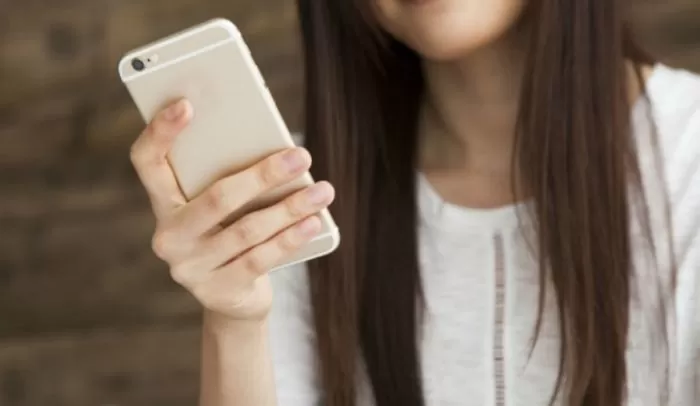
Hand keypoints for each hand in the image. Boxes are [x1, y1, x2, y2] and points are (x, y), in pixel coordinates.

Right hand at [130, 99, 334, 321]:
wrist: (233, 300)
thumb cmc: (232, 234)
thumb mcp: (224, 208)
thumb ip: (232, 178)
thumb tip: (279, 149)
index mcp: (163, 204)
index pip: (146, 162)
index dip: (160, 132)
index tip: (187, 104)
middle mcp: (169, 237)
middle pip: (216, 198)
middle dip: (263, 175)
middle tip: (302, 155)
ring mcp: (190, 268)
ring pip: (246, 230)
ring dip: (290, 208)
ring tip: (323, 191)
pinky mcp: (218, 291)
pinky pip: (260, 259)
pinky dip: (290, 238)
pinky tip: (313, 222)